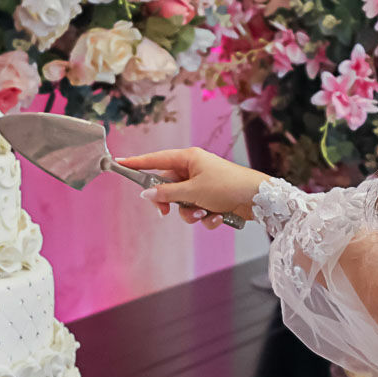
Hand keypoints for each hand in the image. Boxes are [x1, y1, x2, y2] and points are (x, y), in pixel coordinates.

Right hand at [118, 148, 270, 228]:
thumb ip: (167, 194)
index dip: (137, 163)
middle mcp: (194, 169)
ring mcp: (203, 184)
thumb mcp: (193, 191)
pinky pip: (198, 210)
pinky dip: (206, 217)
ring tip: (205, 213)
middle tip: (164, 212)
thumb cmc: (227, 186)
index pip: (155, 160)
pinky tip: (218, 217)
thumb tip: (146, 194)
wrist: (258, 198)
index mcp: (188, 158)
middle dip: (171, 203)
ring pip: (183, 203)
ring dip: (191, 213)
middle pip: (168, 187)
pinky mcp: (212, 198)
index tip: (119, 163)